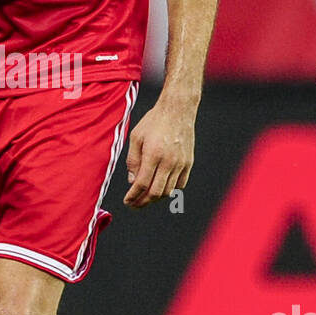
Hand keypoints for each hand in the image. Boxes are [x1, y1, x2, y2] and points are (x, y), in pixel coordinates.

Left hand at [123, 93, 196, 207]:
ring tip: (145, 198)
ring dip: (155, 198)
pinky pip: (180, 184)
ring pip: (168, 191)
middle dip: (143, 202)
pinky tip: (160, 188)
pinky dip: (169, 190)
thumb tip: (132, 182)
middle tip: (134, 205)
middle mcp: (169, 161)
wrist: (178, 110)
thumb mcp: (136, 137)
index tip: (127, 201)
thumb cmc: (154, 121)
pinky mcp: (188, 163)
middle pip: (155, 192)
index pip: (142, 184)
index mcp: (153, 154)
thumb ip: (133, 161)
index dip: (133, 196)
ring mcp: (181, 163)